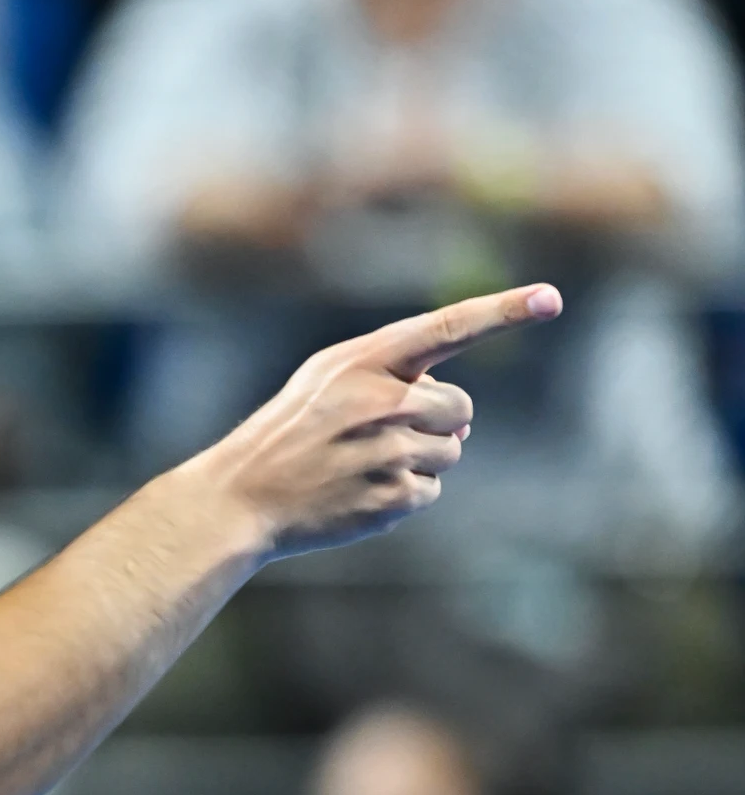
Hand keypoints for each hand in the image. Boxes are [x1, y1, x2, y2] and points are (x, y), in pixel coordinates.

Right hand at [179, 284, 563, 558]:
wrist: (242, 495)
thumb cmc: (289, 432)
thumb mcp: (325, 381)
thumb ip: (390, 377)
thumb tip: (459, 416)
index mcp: (363, 361)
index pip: (446, 328)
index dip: (502, 312)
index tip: (551, 297)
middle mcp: (381, 401)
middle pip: (462, 406)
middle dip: (437, 421)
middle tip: (378, 435)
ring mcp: (389, 451)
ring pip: (451, 452)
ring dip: (420, 460)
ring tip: (361, 465)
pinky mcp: (393, 497)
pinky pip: (431, 491)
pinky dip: (403, 493)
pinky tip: (359, 492)